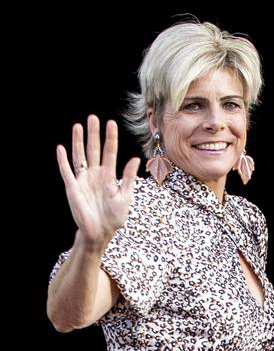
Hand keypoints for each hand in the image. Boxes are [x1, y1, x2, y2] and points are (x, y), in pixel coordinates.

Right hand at [55, 115, 139, 247]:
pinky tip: (61, 148)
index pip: (109, 152)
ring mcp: (83, 180)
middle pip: (93, 149)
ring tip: (78, 126)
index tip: (111, 123)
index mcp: (108, 176)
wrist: (100, 232)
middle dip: (93, 134)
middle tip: (93, 118)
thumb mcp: (125, 196)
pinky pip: (67, 171)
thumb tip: (135, 159)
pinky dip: (63, 160)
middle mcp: (95, 174)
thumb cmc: (114, 216)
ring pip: (80, 156)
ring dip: (78, 142)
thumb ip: (128, 177)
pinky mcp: (73, 188)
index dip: (110, 138)